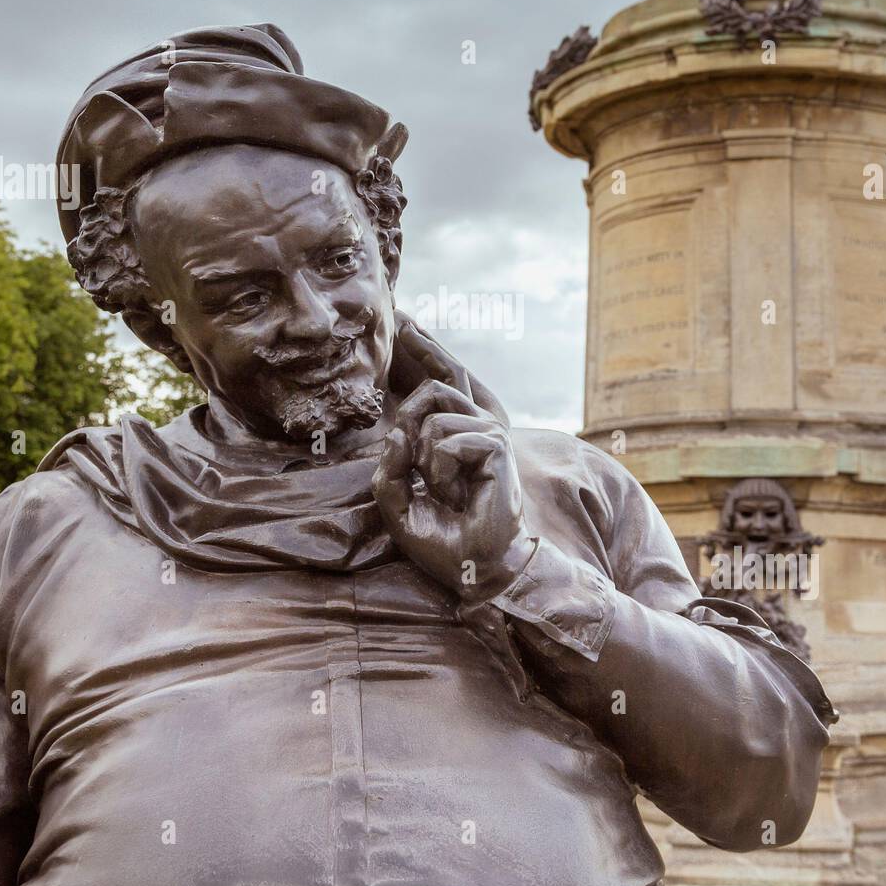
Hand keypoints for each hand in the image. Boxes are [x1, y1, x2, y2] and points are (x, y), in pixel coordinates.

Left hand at [373, 325, 533, 603]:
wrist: (477, 568)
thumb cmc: (443, 539)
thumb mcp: (398, 503)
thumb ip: (390, 466)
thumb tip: (396, 431)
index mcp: (454, 436)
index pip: (439, 380)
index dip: (425, 346)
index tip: (404, 317)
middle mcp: (474, 427)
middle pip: (435, 383)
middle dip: (412, 403)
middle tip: (414, 450)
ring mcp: (488, 433)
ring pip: (433, 414)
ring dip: (423, 458)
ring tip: (441, 489)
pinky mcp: (496, 446)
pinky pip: (446, 439)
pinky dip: (439, 469)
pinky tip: (454, 492)